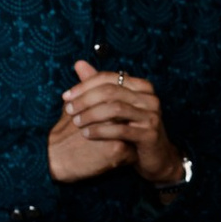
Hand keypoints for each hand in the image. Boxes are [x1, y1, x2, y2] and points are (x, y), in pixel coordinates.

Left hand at [53, 59, 182, 187]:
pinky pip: (121, 130)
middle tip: (68, 110)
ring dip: (91, 114)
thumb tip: (79, 63)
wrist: (155, 157)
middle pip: (111, 91)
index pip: (108, 78)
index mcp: (142, 87)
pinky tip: (87, 134)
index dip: (84, 85)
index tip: (66, 96)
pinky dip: (100, 131)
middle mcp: (150, 98)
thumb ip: (98, 85)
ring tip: (76, 122)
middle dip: (85, 99)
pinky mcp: (150, 135)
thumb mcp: (115, 105)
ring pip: (115, 109)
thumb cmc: (133, 129)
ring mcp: (152, 116)